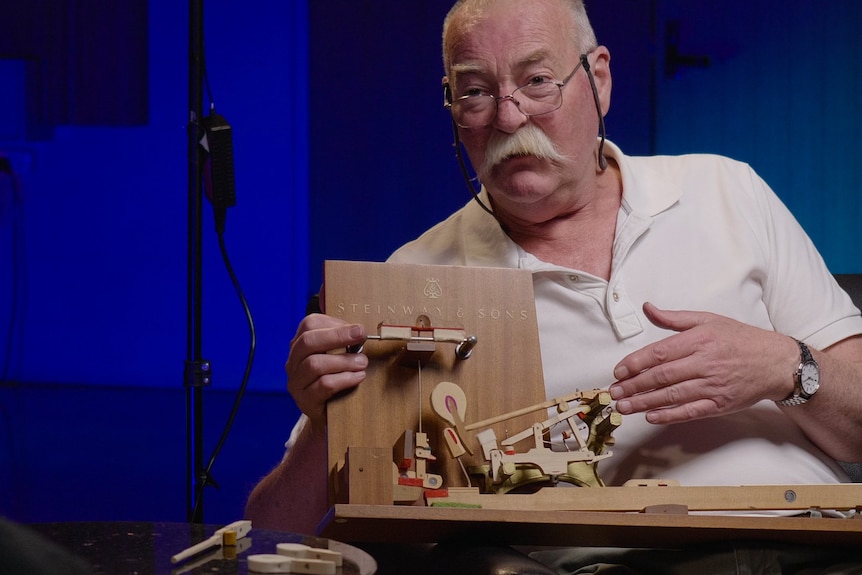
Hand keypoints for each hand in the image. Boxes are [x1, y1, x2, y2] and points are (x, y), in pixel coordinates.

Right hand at [286, 313, 367, 431]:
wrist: (328, 417)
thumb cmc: (336, 381)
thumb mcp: (337, 357)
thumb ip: (344, 342)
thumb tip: (360, 331)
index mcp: (300, 345)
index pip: (309, 325)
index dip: (335, 324)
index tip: (358, 329)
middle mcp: (293, 362)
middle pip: (308, 341)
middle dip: (338, 336)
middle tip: (361, 336)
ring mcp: (296, 382)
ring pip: (314, 364)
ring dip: (343, 360)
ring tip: (362, 362)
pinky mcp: (305, 401)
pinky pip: (323, 385)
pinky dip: (344, 379)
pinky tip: (358, 377)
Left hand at [609, 302, 796, 423]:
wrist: (776, 362)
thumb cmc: (739, 339)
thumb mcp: (708, 320)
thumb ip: (674, 318)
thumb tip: (647, 307)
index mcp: (699, 340)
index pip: (660, 353)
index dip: (636, 363)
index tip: (619, 370)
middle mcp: (705, 363)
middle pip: (662, 376)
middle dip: (633, 385)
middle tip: (613, 391)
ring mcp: (713, 386)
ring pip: (672, 396)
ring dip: (644, 402)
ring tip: (623, 406)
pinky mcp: (720, 404)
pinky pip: (690, 411)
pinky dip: (669, 416)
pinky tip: (650, 416)